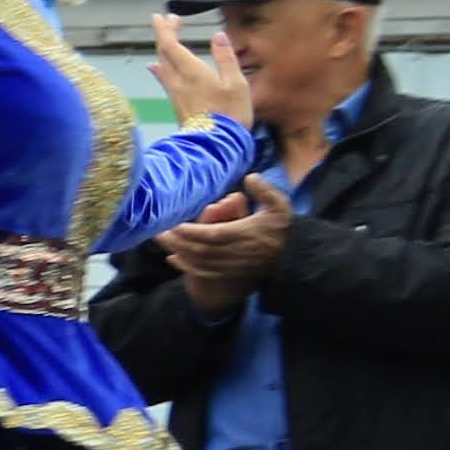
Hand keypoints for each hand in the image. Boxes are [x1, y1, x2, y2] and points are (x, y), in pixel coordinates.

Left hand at [146, 12, 248, 130]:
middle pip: (164, 53)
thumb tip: (218, 36)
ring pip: (163, 66)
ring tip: (167, 39)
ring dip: (164, 50)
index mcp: (192, 72)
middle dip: (165, 35)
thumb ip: (226, 58)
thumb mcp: (236, 83)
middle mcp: (178, 81)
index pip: (170, 45)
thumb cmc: (230, 115)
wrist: (215, 148)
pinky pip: (164, 80)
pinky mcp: (176, 105)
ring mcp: (175, 94)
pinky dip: (161, 68)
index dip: (165, 29)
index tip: (162, 16)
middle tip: (169, 21)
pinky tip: (157, 68)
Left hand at [157, 175, 291, 313]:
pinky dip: (188, 267)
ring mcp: (232, 265)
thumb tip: (249, 177)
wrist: (292, 256)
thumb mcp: (279, 205)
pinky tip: (174, 259)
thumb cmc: (282, 227)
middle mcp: (236, 252)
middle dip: (178, 242)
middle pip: (201, 250)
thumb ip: (265, 190)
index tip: (175, 224)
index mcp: (246, 234)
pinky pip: (205, 273)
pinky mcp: (230, 273)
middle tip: (157, 232)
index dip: (193, 232)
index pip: (214, 234)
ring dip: (179, 253)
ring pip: (200, 262)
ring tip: (161, 242)